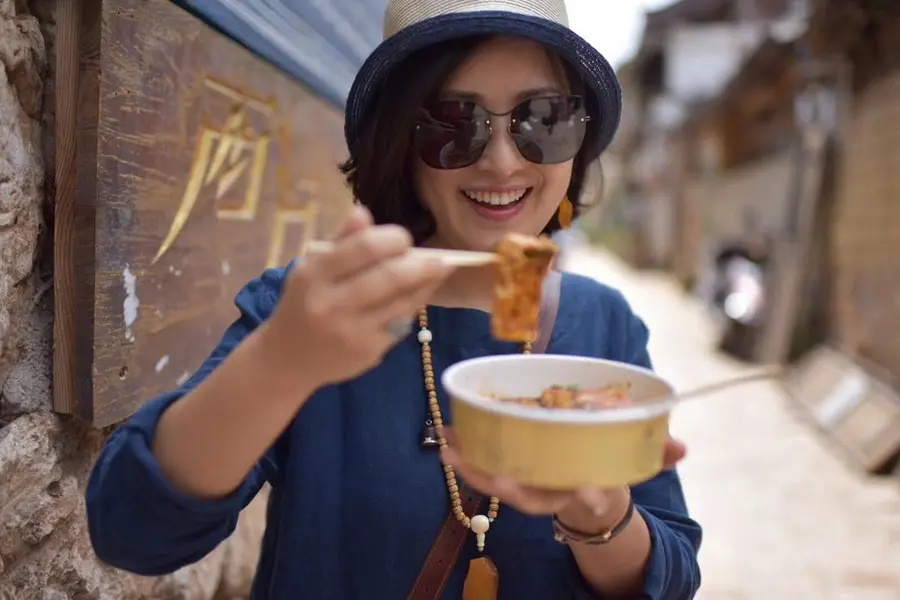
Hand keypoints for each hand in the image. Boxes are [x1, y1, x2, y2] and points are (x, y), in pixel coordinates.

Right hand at [263, 205, 452, 386]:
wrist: (288, 359)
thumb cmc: (303, 304)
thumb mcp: (310, 269)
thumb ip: (339, 241)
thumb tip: (364, 212)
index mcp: (313, 275)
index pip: (363, 248)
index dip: (392, 239)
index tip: (404, 238)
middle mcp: (331, 304)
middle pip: (390, 277)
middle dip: (422, 264)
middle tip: (440, 258)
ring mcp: (351, 331)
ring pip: (402, 301)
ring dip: (426, 284)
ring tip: (440, 271)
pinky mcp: (368, 351)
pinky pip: (400, 322)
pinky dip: (413, 306)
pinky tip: (419, 294)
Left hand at [440, 428, 685, 524]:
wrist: (580, 496)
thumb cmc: (603, 472)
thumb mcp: (630, 466)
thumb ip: (655, 455)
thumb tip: (683, 447)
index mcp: (583, 491)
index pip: (588, 498)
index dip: (590, 496)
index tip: (592, 492)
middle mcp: (551, 494)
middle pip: (528, 496)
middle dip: (510, 487)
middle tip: (499, 478)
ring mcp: (525, 489)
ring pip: (495, 485)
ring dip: (471, 468)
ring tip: (449, 445)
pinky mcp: (507, 477)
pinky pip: (482, 470)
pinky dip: (464, 456)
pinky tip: (447, 436)